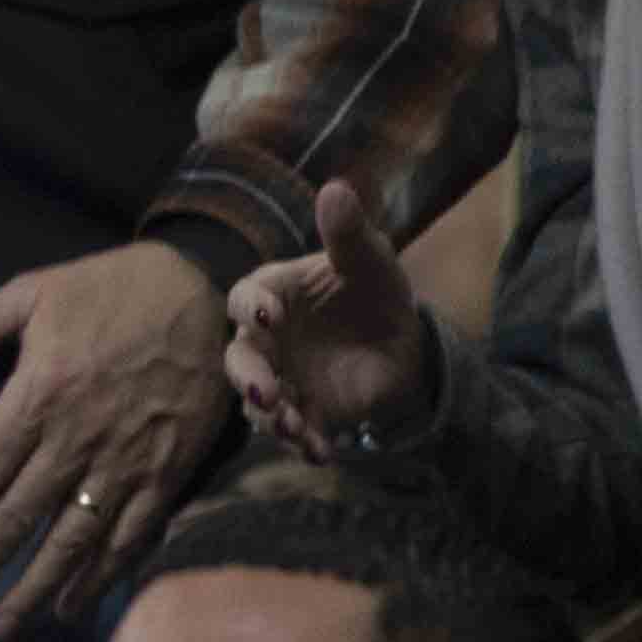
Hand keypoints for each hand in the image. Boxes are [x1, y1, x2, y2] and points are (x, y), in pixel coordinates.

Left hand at [0, 237, 235, 635]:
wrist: (207, 288)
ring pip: (73, 539)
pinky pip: (132, 534)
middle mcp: (79, 437)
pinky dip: (103, 575)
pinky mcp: (171, 471)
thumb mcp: (32, 293)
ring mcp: (128, 459)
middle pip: (19, 517)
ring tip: (1, 628)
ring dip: (35, 588)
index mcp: (39, 395)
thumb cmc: (110, 290)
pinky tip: (73, 607)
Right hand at [223, 176, 430, 458]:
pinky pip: (292, 431)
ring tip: (294, 428)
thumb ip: (348, 233)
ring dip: (272, 418)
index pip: (244, 298)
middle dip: (249, 378)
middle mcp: (264, 339)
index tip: (268, 317)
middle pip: (240, 358)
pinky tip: (321, 452)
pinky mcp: (302, 410)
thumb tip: (336, 189)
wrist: (402, 346)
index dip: (249, 308)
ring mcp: (280, 377)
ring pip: (258, 402)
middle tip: (267, 393)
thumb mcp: (371, 261)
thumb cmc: (374, 293)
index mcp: (271, 295)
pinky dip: (303, 443)